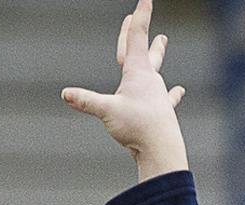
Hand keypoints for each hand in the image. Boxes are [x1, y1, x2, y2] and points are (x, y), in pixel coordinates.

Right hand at [63, 0, 188, 179]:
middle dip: (137, 31)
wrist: (162, 148)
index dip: (139, 17)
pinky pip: (168, 97)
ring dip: (158, 52)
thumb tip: (65, 94)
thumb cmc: (137, 127)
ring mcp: (158, 94)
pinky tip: (179, 91)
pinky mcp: (163, 110)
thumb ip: (86, 101)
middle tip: (134, 16)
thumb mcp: (107, 112)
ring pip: (156, 68)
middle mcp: (150, 79)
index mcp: (137, 72)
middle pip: (143, 48)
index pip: (136, 38)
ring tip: (163, 40)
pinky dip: (172, 94)